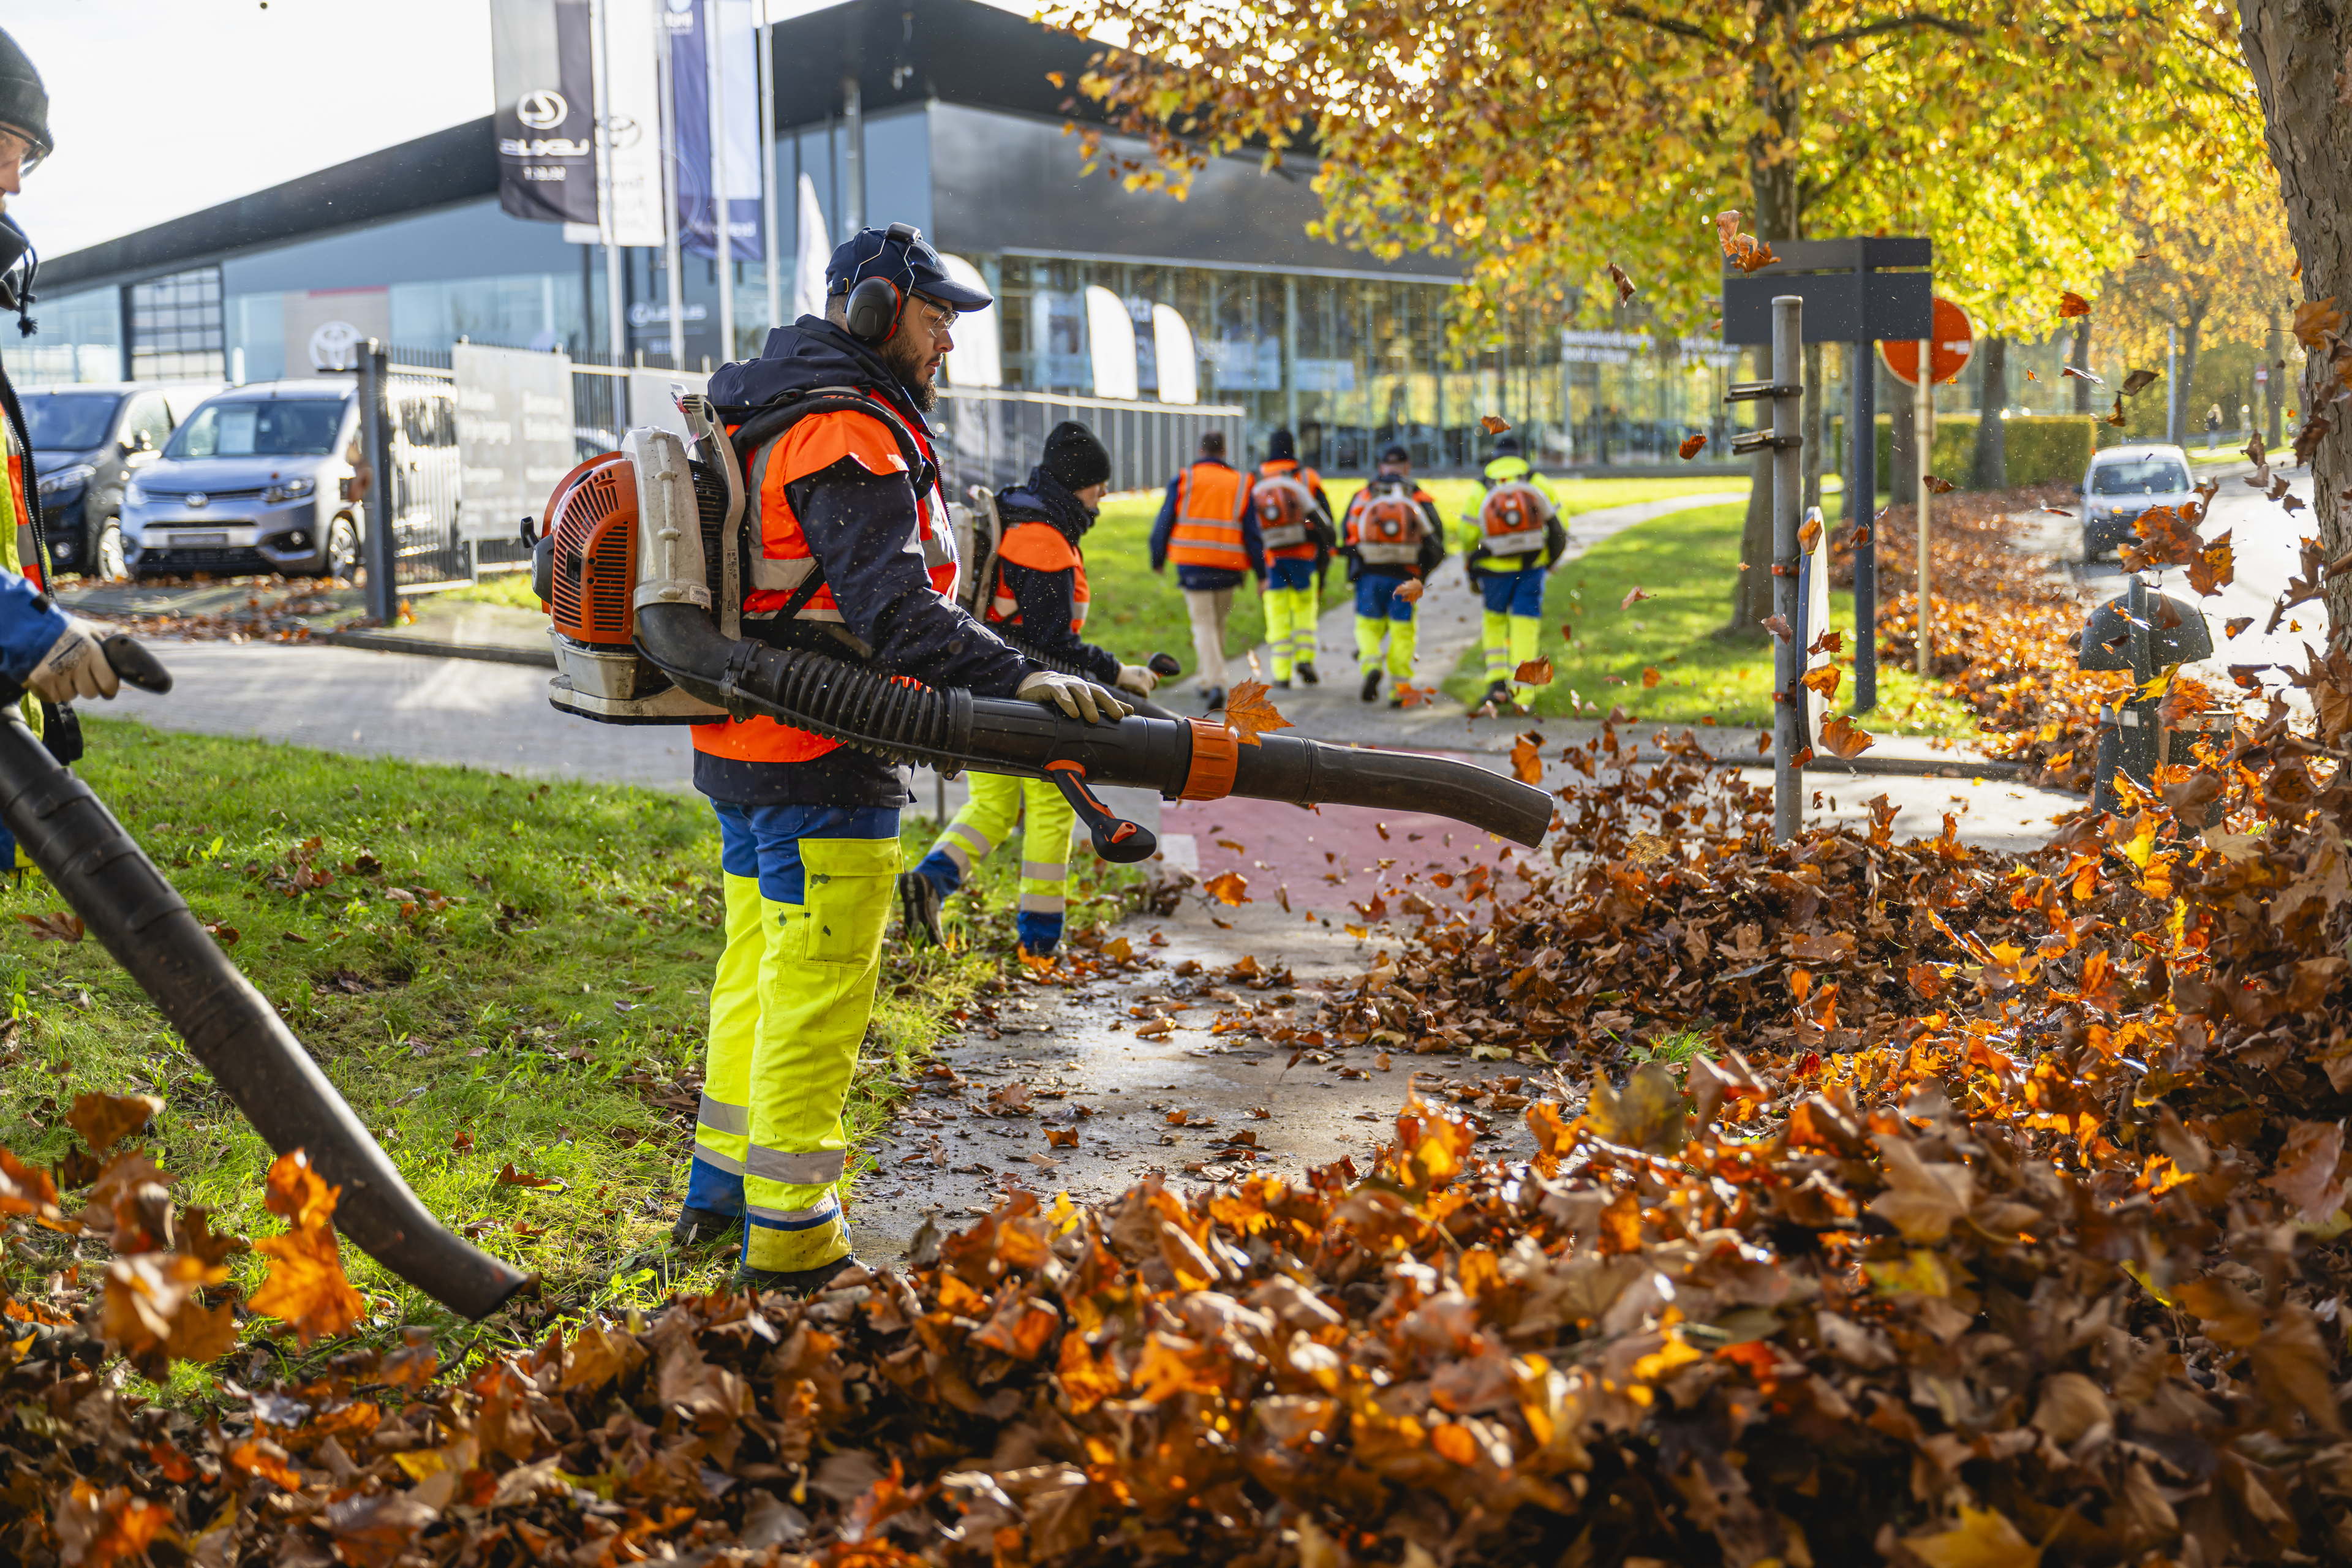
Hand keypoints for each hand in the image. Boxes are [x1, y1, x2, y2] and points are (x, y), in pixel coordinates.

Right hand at [26, 619, 119, 703]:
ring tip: (61, 674)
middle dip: (87, 688)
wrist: (25, 625)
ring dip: (68, 689)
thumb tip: (111, 657)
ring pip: (70, 696)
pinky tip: (50, 679)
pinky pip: (52, 697)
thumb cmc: (59, 627)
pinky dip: (52, 691)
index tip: (107, 691)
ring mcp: (57, 674)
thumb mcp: (85, 629)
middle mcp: (76, 665)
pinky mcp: (40, 682)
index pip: (108, 683)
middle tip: (80, 679)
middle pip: (90, 693)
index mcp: (91, 652)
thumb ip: (99, 643)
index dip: (109, 690)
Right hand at [1017, 670, 1133, 724]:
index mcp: (1085, 689)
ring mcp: (1064, 684)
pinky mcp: (1049, 687)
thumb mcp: (1078, 701)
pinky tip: (1073, 713)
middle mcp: (1077, 685)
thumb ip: (1099, 706)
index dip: (1116, 703)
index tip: (1128, 714)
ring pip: (1080, 691)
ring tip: (1094, 719)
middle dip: (1108, 703)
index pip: (1103, 695)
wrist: (1031, 684)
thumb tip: (1126, 714)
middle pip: (1096, 691)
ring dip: (1088, 704)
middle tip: (1117, 716)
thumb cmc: (1059, 696)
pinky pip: (1059, 693)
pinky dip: (1067, 702)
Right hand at [1115, 663, 1158, 696]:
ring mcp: (1145, 679)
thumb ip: (1142, 675)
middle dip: (1147, 688)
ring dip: (1142, 692)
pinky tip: (1135, 693)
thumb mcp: (1134, 672)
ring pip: (1148, 690)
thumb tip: (1149, 684)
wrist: (1117, 674)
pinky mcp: (1142, 686)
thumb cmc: (1123, 675)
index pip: (1155, 678)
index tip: (1151, 688)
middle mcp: (1147, 673)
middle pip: (1153, 685)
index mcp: (1145, 669)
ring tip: (1133, 689)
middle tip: (1138, 689)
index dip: (1153, 684)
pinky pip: (1146, 694)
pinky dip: (1141, 695)